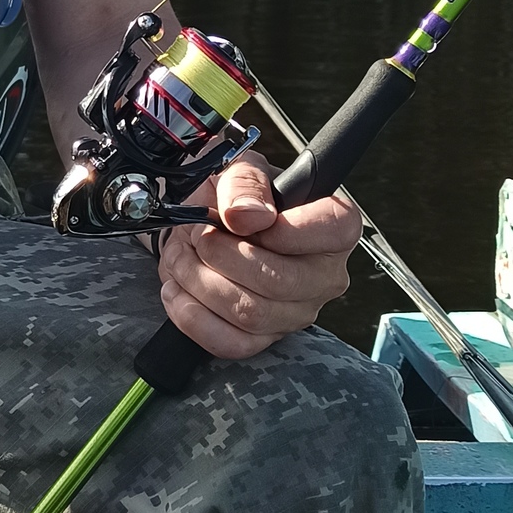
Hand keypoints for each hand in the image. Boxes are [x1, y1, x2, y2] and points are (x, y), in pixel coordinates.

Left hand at [156, 158, 357, 359]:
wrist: (211, 223)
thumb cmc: (238, 196)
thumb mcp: (241, 169)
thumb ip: (246, 183)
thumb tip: (246, 216)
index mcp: (335, 228)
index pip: (332, 232)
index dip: (283, 228)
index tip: (242, 220)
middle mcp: (325, 276)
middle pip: (278, 281)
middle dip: (220, 255)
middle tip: (197, 235)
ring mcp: (296, 312)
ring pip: (249, 313)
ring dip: (199, 281)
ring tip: (182, 256)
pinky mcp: (265, 337)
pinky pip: (231, 343)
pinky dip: (192, 317)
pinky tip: (178, 290)